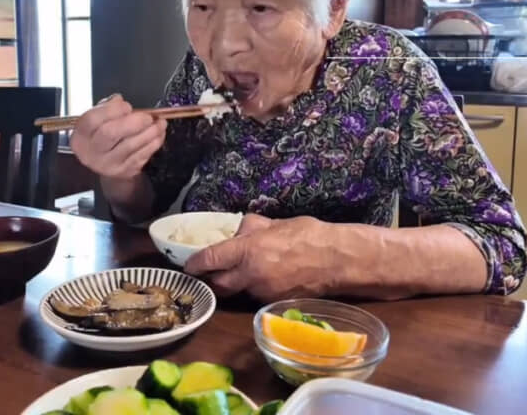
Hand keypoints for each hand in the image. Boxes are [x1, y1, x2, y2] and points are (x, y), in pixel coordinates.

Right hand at [70, 94, 166, 179]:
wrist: (103, 163)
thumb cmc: (101, 136)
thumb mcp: (98, 119)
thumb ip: (107, 107)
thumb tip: (120, 101)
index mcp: (82, 134)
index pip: (93, 120)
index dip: (112, 111)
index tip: (128, 106)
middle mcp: (91, 151)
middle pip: (111, 134)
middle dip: (134, 122)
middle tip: (148, 116)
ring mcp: (108, 164)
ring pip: (130, 146)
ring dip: (150, 132)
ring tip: (160, 123)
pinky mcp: (123, 171)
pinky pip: (141, 155)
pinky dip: (154, 143)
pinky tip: (159, 134)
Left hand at [184, 214, 342, 300]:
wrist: (337, 260)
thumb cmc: (309, 236)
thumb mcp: (276, 223)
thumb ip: (252, 229)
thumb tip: (238, 232)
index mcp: (248, 250)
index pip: (210, 259)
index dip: (195, 263)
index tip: (189, 265)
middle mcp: (251, 275)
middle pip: (218, 285)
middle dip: (211, 280)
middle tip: (210, 273)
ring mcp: (263, 292)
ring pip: (238, 292)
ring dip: (236, 284)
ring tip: (244, 271)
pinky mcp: (275, 303)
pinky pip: (257, 297)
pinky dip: (255, 289)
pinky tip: (266, 278)